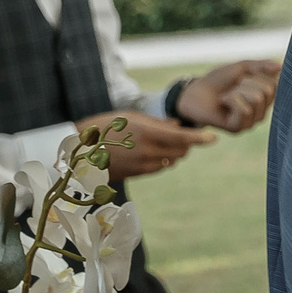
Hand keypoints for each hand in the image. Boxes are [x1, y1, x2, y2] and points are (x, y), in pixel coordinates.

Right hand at [77, 110, 212, 179]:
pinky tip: (153, 152)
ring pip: (171, 161)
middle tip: (180, 134)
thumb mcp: (128, 117)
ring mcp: (142, 165)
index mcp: (146, 133)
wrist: (78, 151)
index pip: (182, 138)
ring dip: (174, 153)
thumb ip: (156, 123)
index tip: (213, 138)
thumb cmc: (103, 127)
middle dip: (185, 144)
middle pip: (181, 152)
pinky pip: (159, 168)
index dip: (200, 138)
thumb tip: (177, 126)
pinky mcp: (137, 175)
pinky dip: (163, 160)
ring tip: (162, 141)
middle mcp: (147, 151)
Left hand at [177, 59, 280, 131]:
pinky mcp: (238, 128)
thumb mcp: (241, 68)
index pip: (275, 84)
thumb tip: (281, 67)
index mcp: (264, 99)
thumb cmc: (218, 81)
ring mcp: (251, 122)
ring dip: (237, 91)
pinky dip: (231, 99)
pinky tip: (223, 103)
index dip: (258, 75)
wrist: (195, 91)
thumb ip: (261, 66)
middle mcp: (261, 112)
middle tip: (233, 87)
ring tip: (226, 96)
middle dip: (247, 82)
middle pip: (267, 90)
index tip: (244, 77)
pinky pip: (244, 109)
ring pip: (256, 98)